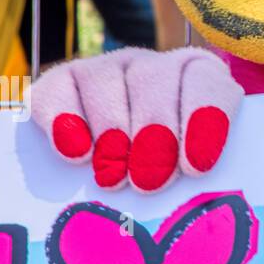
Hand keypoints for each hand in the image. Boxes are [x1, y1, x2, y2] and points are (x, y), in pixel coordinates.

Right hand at [30, 47, 243, 192]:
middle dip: (154, 130)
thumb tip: (205, 197)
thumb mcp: (190, 175)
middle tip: (149, 180)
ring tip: (112, 176)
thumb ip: (197, 173)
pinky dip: (64, 120)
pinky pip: (57, 89)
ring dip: (111, 127)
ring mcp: (105, 70)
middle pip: (155, 77)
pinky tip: (76, 155)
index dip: (205, 116)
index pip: (206, 81)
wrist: (106, 190)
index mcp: (198, 78)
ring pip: (105, 78)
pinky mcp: (61, 83)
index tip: (195, 166)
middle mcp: (152, 67)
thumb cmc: (164, 182)